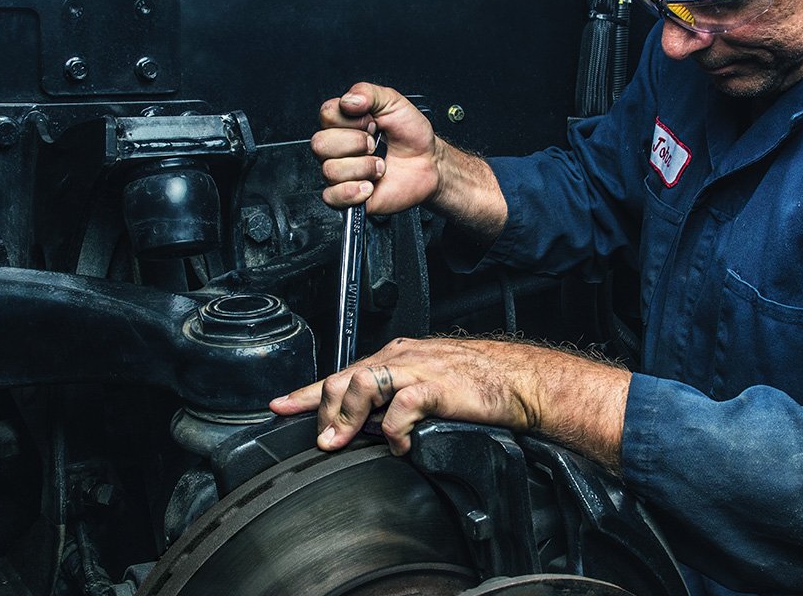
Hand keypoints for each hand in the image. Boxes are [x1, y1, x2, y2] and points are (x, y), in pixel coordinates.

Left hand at [269, 337, 631, 468]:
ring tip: (343, 443)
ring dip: (346, 419)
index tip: (280, 406)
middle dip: (323, 412)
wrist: (521, 381)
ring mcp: (418, 369)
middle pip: (343, 378)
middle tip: (322, 441)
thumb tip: (367, 427)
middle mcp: (402, 357)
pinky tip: (397, 446)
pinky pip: (400, 407)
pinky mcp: (436, 386)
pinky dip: (392, 431)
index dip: (307, 392)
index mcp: (396, 356)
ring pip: (361, 384)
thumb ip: (396, 401)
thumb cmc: (480, 384)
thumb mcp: (427, 388)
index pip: (341, 372)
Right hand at [312, 82, 438, 212]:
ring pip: (330, 170)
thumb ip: (368, 92)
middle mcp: (337, 148)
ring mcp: (341, 173)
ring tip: (380, 166)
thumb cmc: (410, 135)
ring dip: (363, 168)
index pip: (326, 115)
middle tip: (375, 144)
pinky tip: (370, 185)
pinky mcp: (346, 196)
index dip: (351, 119)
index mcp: (343, 123)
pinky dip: (353, 191)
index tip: (372, 121)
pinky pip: (331, 196)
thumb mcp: (393, 103)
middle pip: (320, 144)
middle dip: (355, 143)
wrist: (428, 164)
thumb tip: (348, 100)